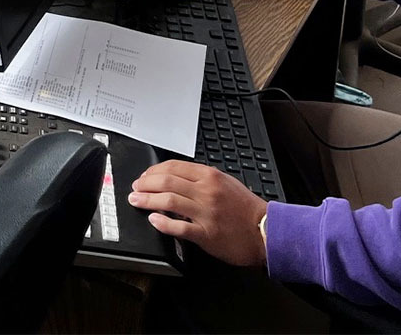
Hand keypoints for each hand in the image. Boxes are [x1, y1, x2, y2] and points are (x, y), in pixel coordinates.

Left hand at [128, 161, 267, 267]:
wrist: (265, 231)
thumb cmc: (245, 209)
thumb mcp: (224, 183)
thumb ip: (201, 179)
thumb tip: (175, 178)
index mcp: (209, 176)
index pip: (173, 167)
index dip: (153, 171)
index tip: (144, 177)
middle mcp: (206, 191)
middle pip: (166, 182)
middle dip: (145, 184)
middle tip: (135, 189)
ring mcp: (206, 212)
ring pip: (169, 201)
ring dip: (147, 200)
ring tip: (136, 201)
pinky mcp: (206, 234)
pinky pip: (179, 227)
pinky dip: (163, 223)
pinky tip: (154, 221)